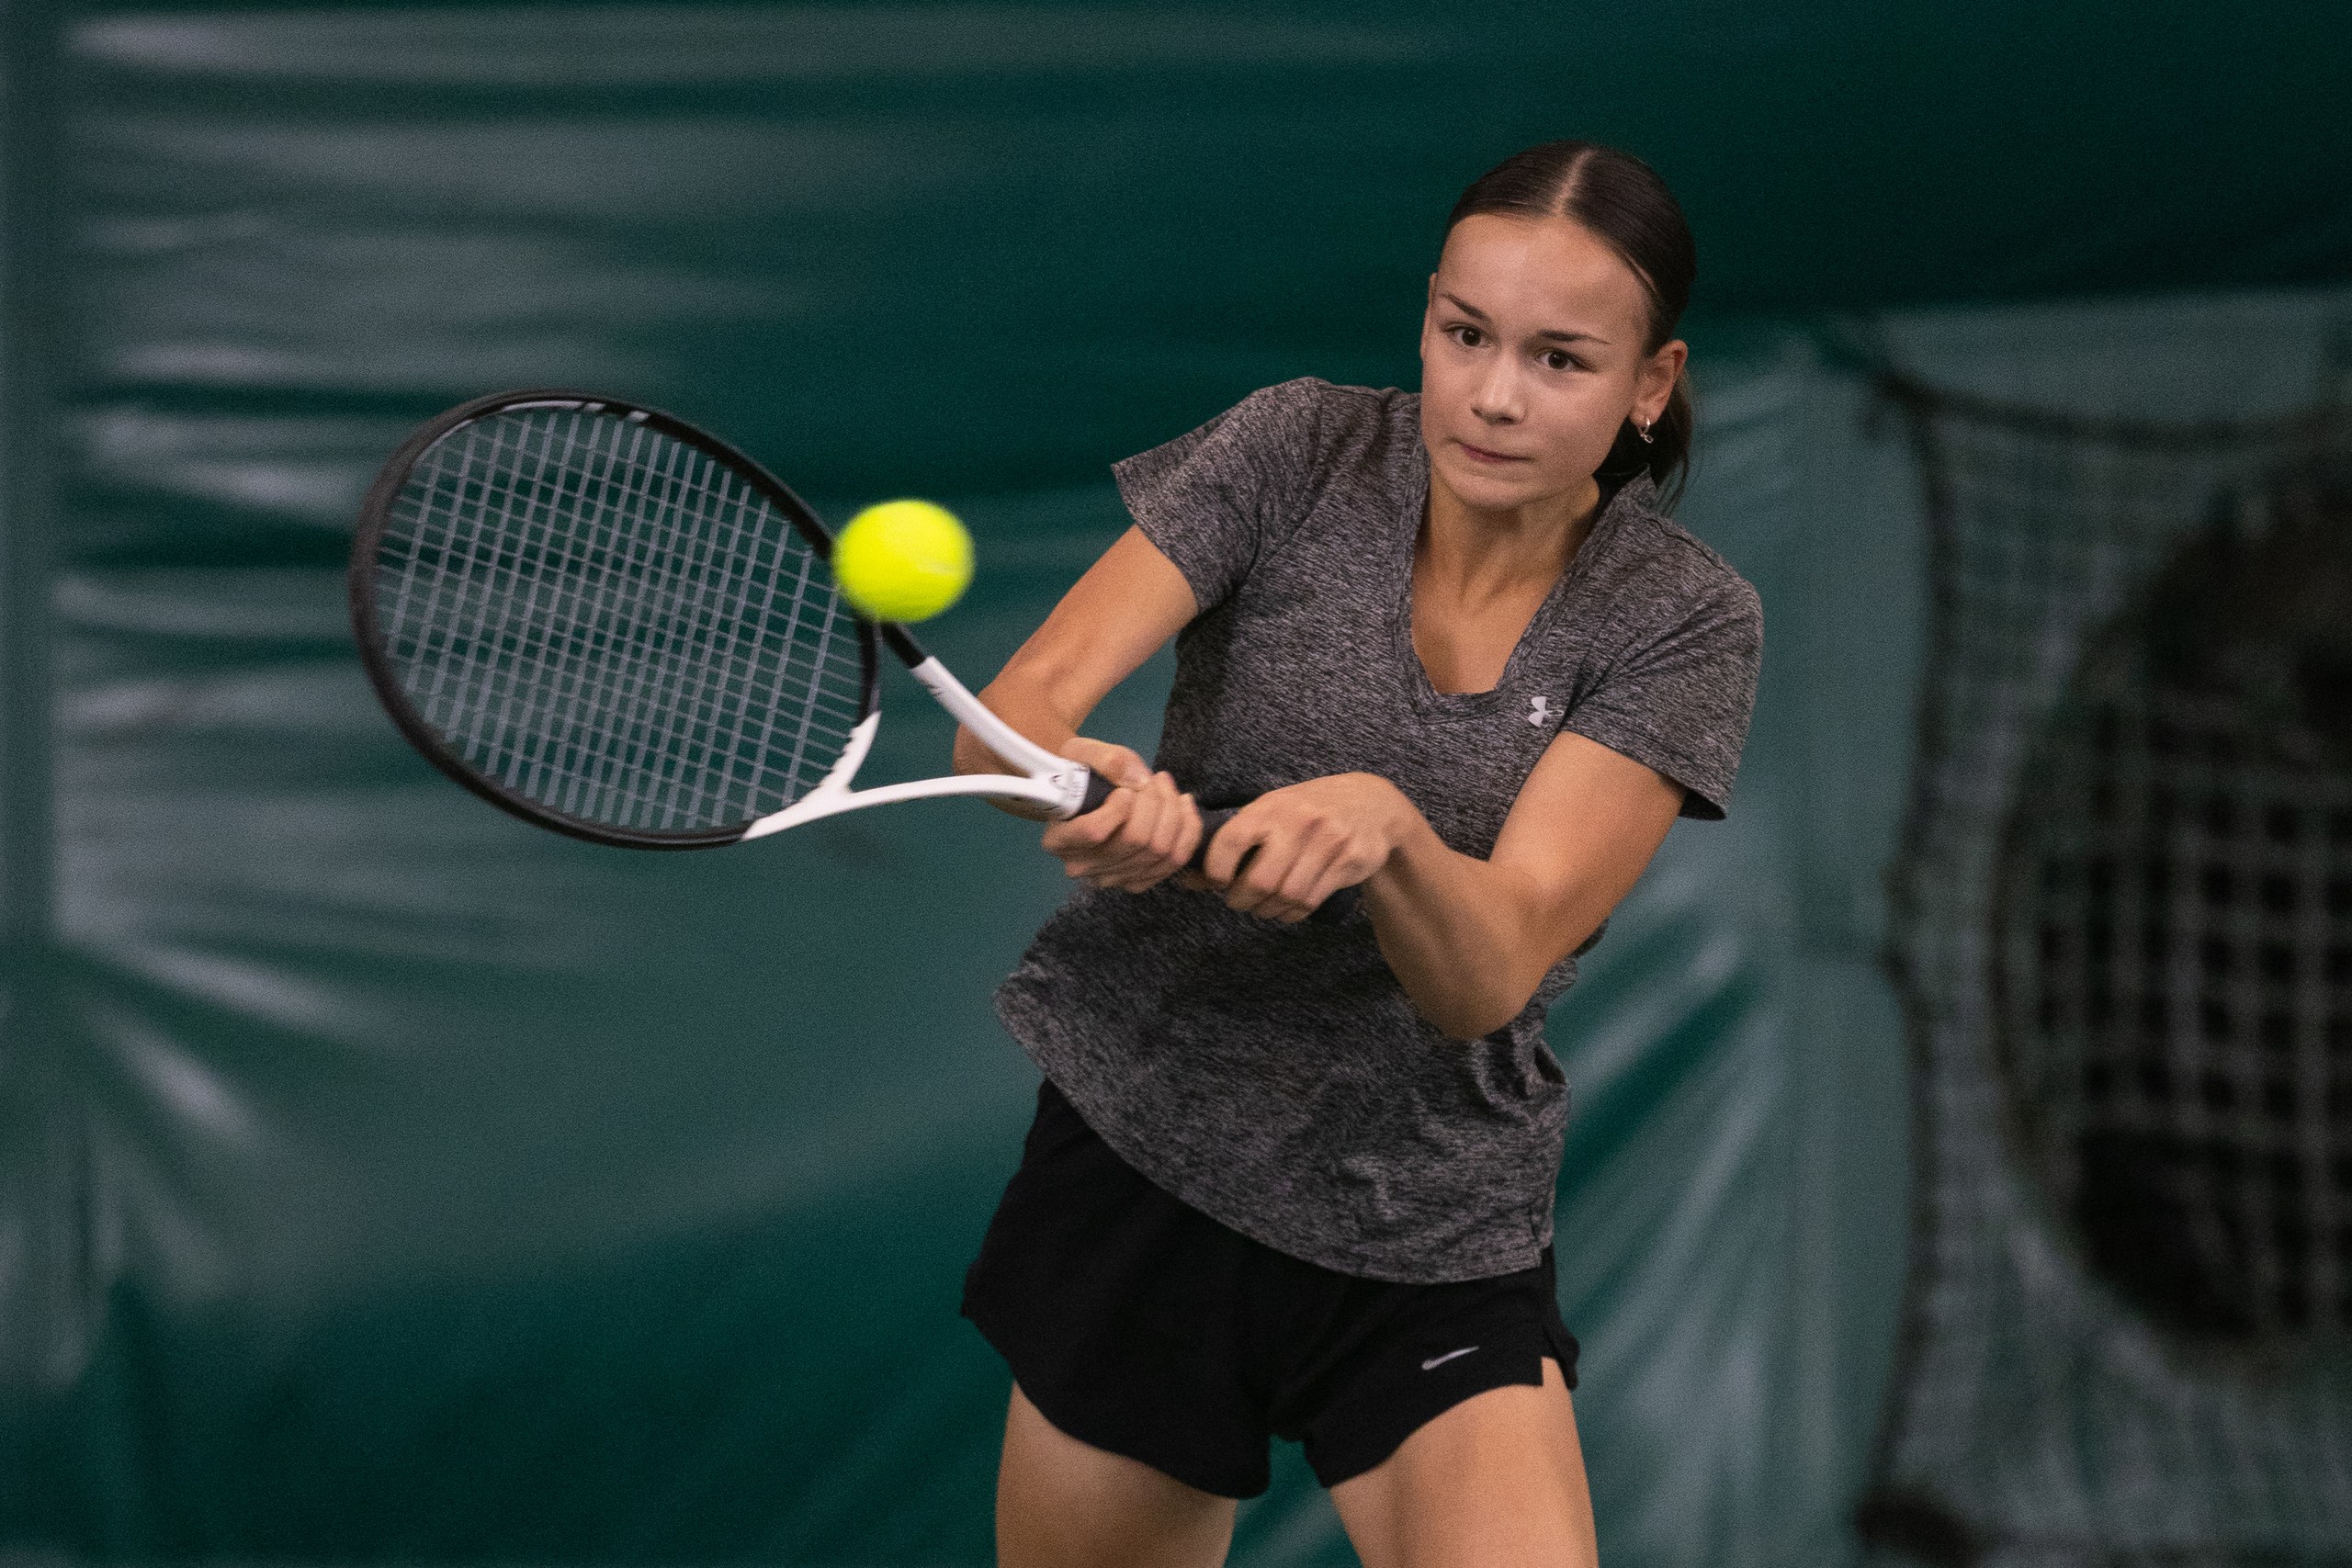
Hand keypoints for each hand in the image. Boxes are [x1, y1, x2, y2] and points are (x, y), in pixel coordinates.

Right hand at [1038, 737, 1204, 893]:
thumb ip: (1107, 759)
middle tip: (1154, 778)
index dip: (1118, 809)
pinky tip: (1183, 804)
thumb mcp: (1081, 753)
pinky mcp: (1138, 880)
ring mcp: (1111, 878)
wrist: (1083, 797)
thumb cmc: (1078, 775)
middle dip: (1154, 802)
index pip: (1094, 832)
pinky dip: (1188, 829)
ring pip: (1159, 851)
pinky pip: (1176, 860)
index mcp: (1059, 838)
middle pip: (1135, 841)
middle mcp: (1082, 866)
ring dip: (1173, 811)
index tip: (1123, 790)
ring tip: (1165, 785)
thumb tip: (1139, 780)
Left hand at [1199, 773, 1407, 922]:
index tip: (1219, 882)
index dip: (1215, 872)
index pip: (1230, 843)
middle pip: (1259, 881)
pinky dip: (1292, 913)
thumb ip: (1234, 842)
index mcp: (1270, 807)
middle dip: (1242, 900)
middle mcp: (1298, 822)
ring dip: (1268, 910)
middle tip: (1240, 901)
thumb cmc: (1307, 811)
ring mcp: (1327, 841)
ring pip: (1286, 896)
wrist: (1371, 803)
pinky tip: (1287, 908)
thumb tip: (1186, 879)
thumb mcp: (1271, 813)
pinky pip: (1311, 900)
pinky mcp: (1349, 861)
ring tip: (1263, 907)